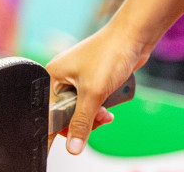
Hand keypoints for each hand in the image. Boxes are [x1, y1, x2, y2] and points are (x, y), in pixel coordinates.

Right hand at [47, 23, 149, 154]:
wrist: (134, 36)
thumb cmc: (110, 53)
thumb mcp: (93, 93)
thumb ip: (82, 122)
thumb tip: (73, 147)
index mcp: (52, 76)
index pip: (49, 112)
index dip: (61, 126)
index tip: (74, 135)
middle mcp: (63, 76)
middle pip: (67, 113)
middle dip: (85, 119)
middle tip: (98, 118)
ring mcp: (79, 77)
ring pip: (82, 108)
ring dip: (95, 114)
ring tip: (106, 112)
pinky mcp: (94, 78)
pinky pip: (93, 100)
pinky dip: (101, 105)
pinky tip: (110, 105)